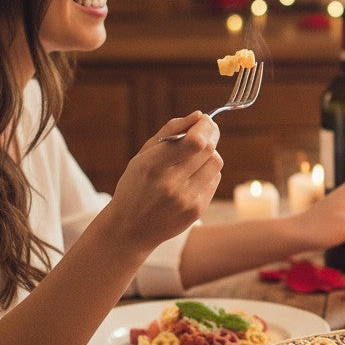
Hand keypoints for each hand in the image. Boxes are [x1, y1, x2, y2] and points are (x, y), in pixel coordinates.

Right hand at [106, 112, 222, 252]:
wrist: (129, 229)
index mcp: (152, 166)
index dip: (206, 127)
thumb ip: (170, 131)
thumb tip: (199, 116)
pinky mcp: (196, 211)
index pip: (194, 142)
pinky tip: (191, 177)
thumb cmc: (136, 186)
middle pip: (209, 150)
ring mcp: (186, 200)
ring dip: (209, 155)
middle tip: (207, 131)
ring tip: (194, 158)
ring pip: (216, 164)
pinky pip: (214, 181)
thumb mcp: (142, 156)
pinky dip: (207, 173)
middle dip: (211, 135)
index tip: (205, 120)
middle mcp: (171, 184)